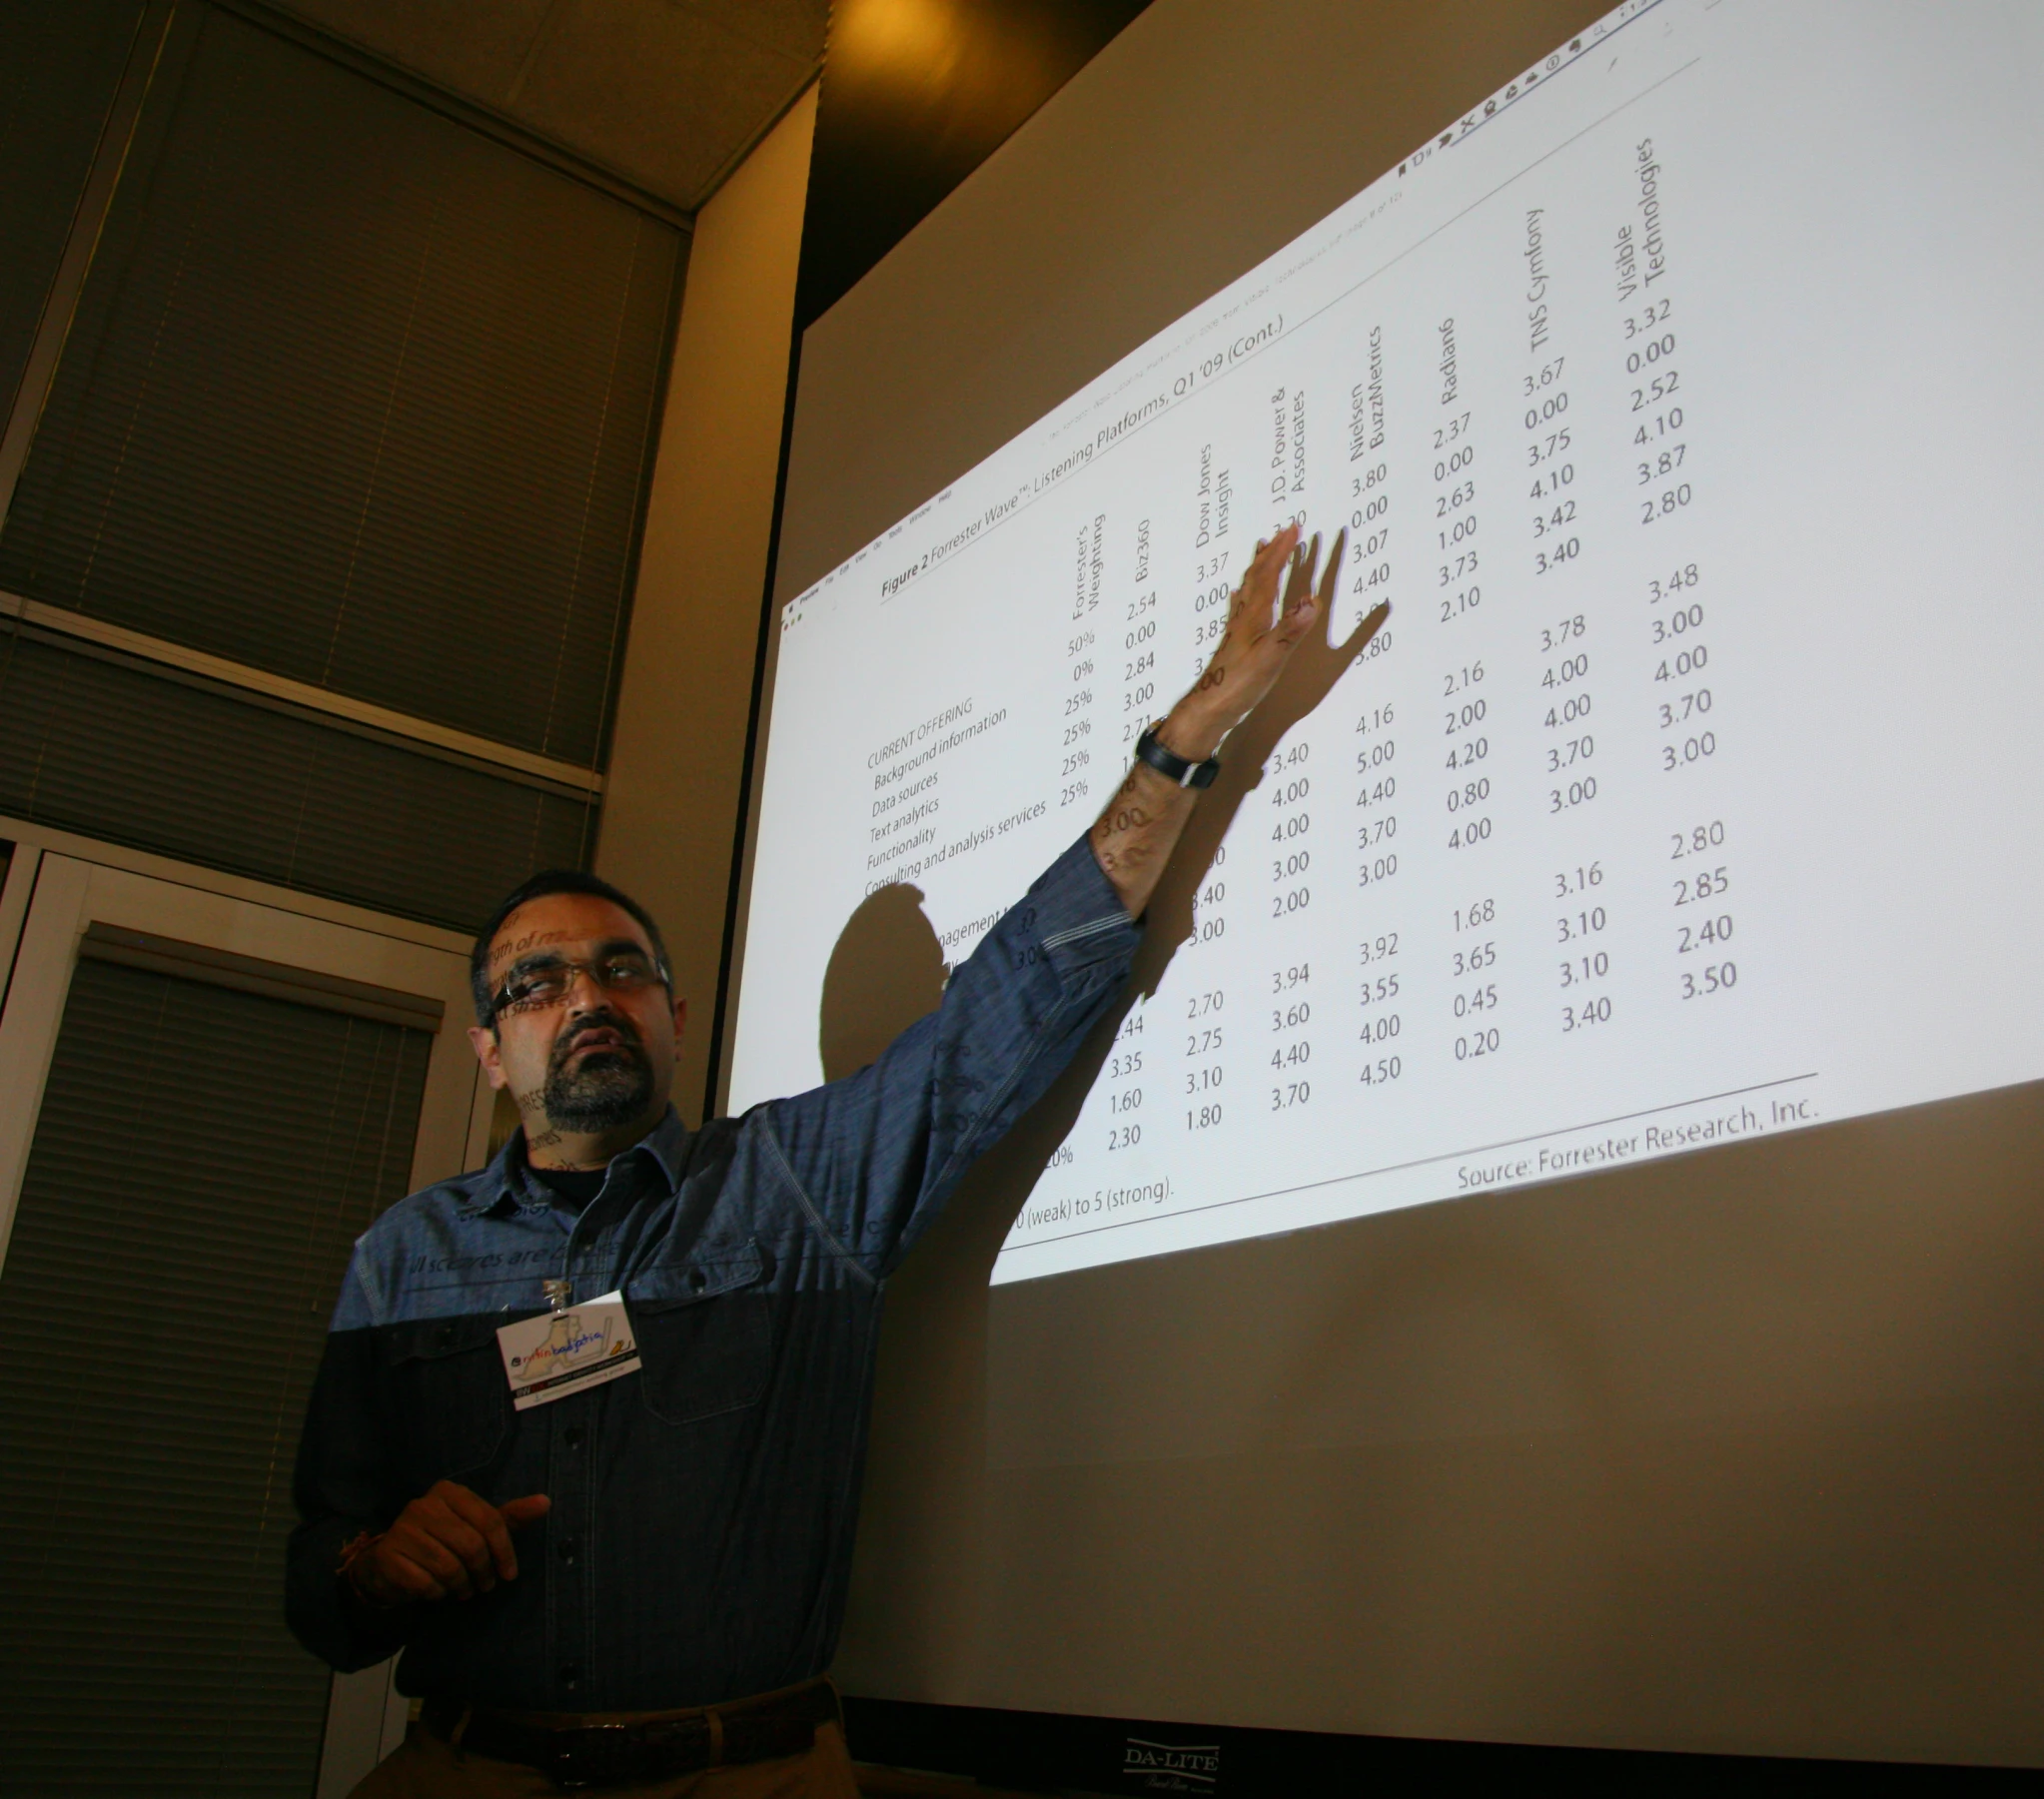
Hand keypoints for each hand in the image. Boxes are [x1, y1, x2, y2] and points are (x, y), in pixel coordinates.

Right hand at [347, 1480, 550, 1606]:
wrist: (391, 1560)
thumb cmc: (444, 1540)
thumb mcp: (477, 1525)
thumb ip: (510, 1516)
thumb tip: (546, 1502)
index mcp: (450, 1492)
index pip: (489, 1520)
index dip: (505, 1551)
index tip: (510, 1574)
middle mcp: (424, 1505)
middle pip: (471, 1545)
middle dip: (483, 1572)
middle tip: (486, 1586)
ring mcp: (402, 1529)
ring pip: (448, 1566)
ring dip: (462, 1585)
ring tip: (465, 1590)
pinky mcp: (388, 1556)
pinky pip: (424, 1582)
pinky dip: (437, 1593)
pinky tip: (439, 1591)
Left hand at [1159, 522, 1345, 759]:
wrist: (1209, 709)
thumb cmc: (1238, 685)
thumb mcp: (1270, 658)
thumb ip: (1290, 631)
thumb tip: (1311, 601)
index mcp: (1254, 616)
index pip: (1269, 575)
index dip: (1282, 551)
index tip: (1294, 529)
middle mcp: (1244, 617)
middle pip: (1257, 576)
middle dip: (1272, 552)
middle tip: (1284, 532)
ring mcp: (1237, 630)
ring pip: (1248, 589)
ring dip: (1259, 567)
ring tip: (1262, 550)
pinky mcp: (1235, 644)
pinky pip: (1240, 609)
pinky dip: (1245, 594)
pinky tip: (1240, 596)